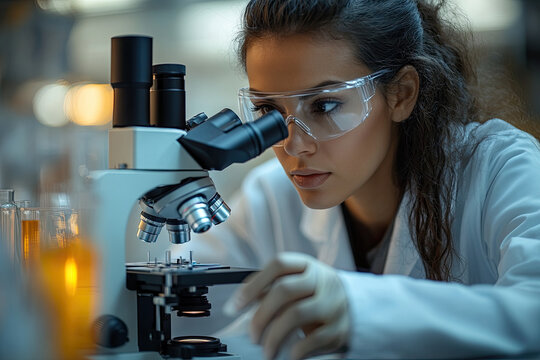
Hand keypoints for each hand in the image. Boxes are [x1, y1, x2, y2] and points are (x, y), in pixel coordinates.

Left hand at [224, 252, 349, 358]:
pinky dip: (295, 351)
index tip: (235, 305)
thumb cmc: (316, 296)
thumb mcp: (299, 285)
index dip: (253, 284)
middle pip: (283, 290)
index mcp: (308, 266)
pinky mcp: (340, 329)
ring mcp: (333, 303)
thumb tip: (236, 305)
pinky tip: (288, 355)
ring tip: (266, 350)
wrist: (360, 309)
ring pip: (295, 315)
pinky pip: (312, 340)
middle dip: (260, 315)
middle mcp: (322, 280)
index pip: (278, 264)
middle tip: (252, 335)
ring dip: (273, 336)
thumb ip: (272, 290)